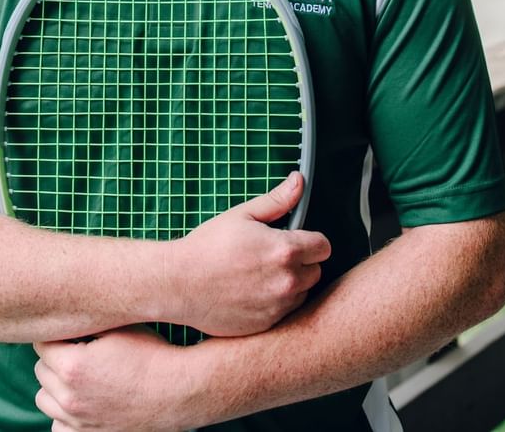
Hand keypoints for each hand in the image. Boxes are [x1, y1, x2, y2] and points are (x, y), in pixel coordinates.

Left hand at [34, 328, 191, 431]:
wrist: (179, 390)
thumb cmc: (151, 354)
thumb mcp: (117, 326)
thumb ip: (84, 321)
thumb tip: (64, 311)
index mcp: (72, 366)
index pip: (41, 344)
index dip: (57, 333)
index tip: (70, 330)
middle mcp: (70, 399)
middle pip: (41, 370)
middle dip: (56, 357)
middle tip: (79, 349)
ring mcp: (78, 422)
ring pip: (45, 399)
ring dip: (56, 386)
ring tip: (81, 374)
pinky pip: (58, 426)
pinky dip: (65, 415)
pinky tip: (84, 399)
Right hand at [167, 172, 330, 336]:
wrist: (181, 284)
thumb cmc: (208, 246)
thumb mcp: (243, 215)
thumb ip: (277, 200)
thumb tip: (299, 181)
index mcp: (285, 250)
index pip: (323, 247)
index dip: (311, 240)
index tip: (296, 239)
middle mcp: (288, 281)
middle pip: (316, 271)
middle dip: (301, 262)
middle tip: (273, 255)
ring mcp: (279, 307)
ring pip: (302, 293)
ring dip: (291, 284)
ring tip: (261, 274)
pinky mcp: (267, 325)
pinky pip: (285, 312)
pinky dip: (276, 303)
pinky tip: (253, 292)